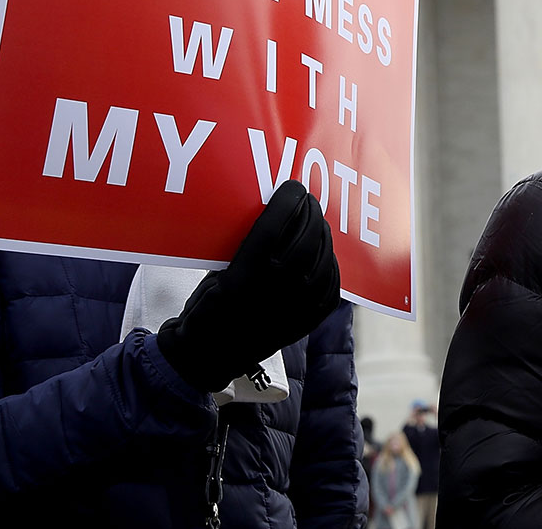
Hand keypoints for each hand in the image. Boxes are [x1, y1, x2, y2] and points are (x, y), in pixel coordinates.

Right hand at [157, 180, 341, 392]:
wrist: (211, 353)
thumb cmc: (209, 307)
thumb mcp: (217, 269)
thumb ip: (246, 244)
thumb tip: (272, 214)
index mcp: (248, 269)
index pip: (278, 221)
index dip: (289, 199)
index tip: (292, 187)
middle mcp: (278, 285)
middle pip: (307, 234)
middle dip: (309, 211)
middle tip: (307, 200)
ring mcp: (298, 304)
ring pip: (323, 255)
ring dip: (322, 233)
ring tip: (317, 222)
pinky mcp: (310, 318)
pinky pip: (331, 282)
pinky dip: (330, 263)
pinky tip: (325, 254)